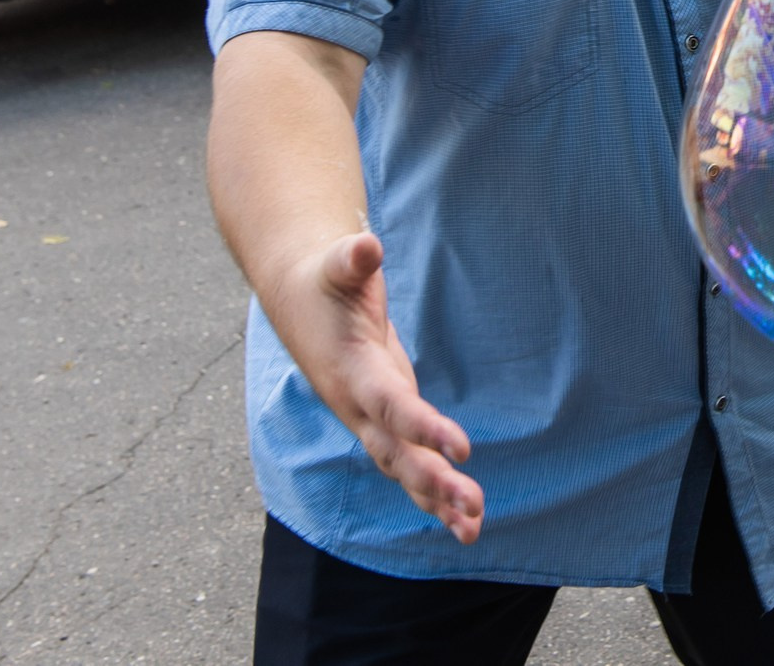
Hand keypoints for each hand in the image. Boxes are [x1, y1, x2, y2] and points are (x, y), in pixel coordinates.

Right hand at [284, 232, 483, 542]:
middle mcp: (357, 405)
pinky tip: (460, 516)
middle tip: (476, 507)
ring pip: (401, 467)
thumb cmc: (326, 277)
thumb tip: (366, 244)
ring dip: (436, 499)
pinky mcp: (382, 417)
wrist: (297, 296)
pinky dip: (431, 487)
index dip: (424, 428)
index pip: (391, 405)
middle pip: (396, 452)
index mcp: (350, 372)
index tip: (463, 449)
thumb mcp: (335, 263)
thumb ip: (349, 257)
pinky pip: (407, 460)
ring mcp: (369, 416)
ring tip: (473, 530)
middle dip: (434, 482)